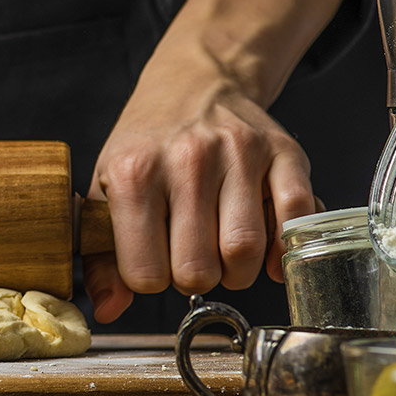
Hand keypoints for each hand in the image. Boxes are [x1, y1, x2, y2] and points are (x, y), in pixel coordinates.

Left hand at [82, 0, 347, 322]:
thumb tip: (105, 311)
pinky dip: (283, 249)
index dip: (149, 280)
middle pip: (197, 270)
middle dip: (195, 278)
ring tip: (222, 252)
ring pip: (245, 253)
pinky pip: (295, 220)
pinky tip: (265, 248)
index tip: (152, 262)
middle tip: (190, 259)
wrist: (193, 85)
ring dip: (237, 271)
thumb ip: (100, 256)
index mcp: (133, 173)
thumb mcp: (105, 192)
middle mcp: (186, 159)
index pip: (144, 274)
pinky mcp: (284, 152)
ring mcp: (239, 153)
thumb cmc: (146, 146)